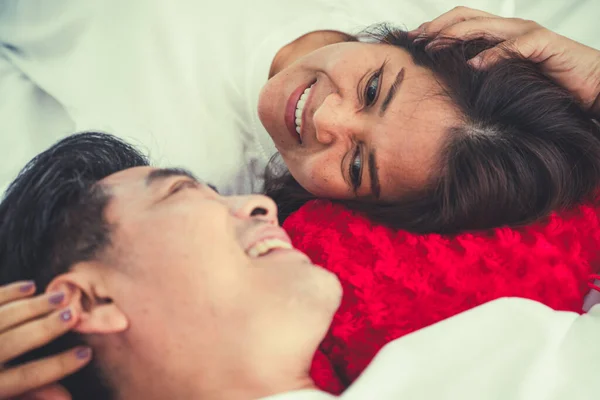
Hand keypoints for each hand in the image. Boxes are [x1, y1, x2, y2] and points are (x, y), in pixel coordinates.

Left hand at [0, 281, 89, 399]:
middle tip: (74, 314)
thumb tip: (65, 396)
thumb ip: (27, 398)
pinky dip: (8, 293)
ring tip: (61, 296)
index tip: (85, 353)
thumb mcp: (0, 398)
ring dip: (35, 305)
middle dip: (49, 327)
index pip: (29, 376)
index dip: (59, 365)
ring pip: (4, 317)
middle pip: (18, 340)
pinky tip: (28, 287)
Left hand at [411, 6, 599, 114]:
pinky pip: (513, 46)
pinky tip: (473, 65)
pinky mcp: (542, 44)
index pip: (461, 21)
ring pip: (483, 26)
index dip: (435, 27)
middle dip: (437, 27)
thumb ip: (483, 72)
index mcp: (499, 34)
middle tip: (415, 40)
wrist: (589, 86)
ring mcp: (526, 33)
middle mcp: (509, 29)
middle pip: (466, 18)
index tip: (412, 40)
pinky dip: (491, 55)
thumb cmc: (547, 83)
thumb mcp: (505, 77)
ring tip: (432, 48)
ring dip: (454, 36)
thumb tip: (452, 80)